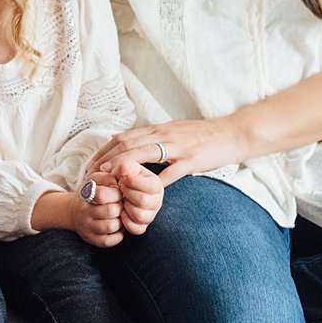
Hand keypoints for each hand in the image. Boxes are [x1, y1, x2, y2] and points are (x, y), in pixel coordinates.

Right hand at [45, 172, 124, 247]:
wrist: (74, 211)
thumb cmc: (92, 192)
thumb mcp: (96, 179)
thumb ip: (109, 177)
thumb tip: (118, 184)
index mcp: (85, 194)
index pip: (103, 194)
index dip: (117, 193)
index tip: (119, 194)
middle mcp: (84, 211)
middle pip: (111, 211)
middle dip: (120, 207)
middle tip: (120, 205)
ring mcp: (87, 227)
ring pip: (111, 226)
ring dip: (120, 221)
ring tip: (119, 216)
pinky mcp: (91, 240)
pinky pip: (110, 241)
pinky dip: (118, 235)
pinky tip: (117, 227)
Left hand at [91, 117, 247, 186]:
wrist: (231, 134)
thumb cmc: (202, 135)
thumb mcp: (172, 130)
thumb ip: (150, 137)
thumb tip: (124, 140)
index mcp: (157, 129)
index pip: (122, 138)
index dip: (103, 152)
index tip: (89, 167)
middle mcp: (163, 135)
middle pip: (126, 145)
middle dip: (104, 161)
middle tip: (90, 177)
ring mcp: (176, 148)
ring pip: (142, 154)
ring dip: (122, 167)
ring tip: (108, 181)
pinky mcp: (190, 161)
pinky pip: (169, 173)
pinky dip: (153, 183)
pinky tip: (141, 193)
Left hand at [108, 160, 163, 235]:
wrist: (119, 192)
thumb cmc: (125, 178)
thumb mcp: (127, 167)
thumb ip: (125, 165)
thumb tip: (121, 169)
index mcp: (156, 185)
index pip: (150, 186)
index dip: (132, 182)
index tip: (123, 178)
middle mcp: (157, 201)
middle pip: (144, 201)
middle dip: (127, 194)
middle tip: (120, 189)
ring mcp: (150, 215)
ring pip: (140, 216)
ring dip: (126, 207)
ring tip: (122, 200)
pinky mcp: (142, 227)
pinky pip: (136, 229)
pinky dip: (126, 221)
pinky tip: (122, 211)